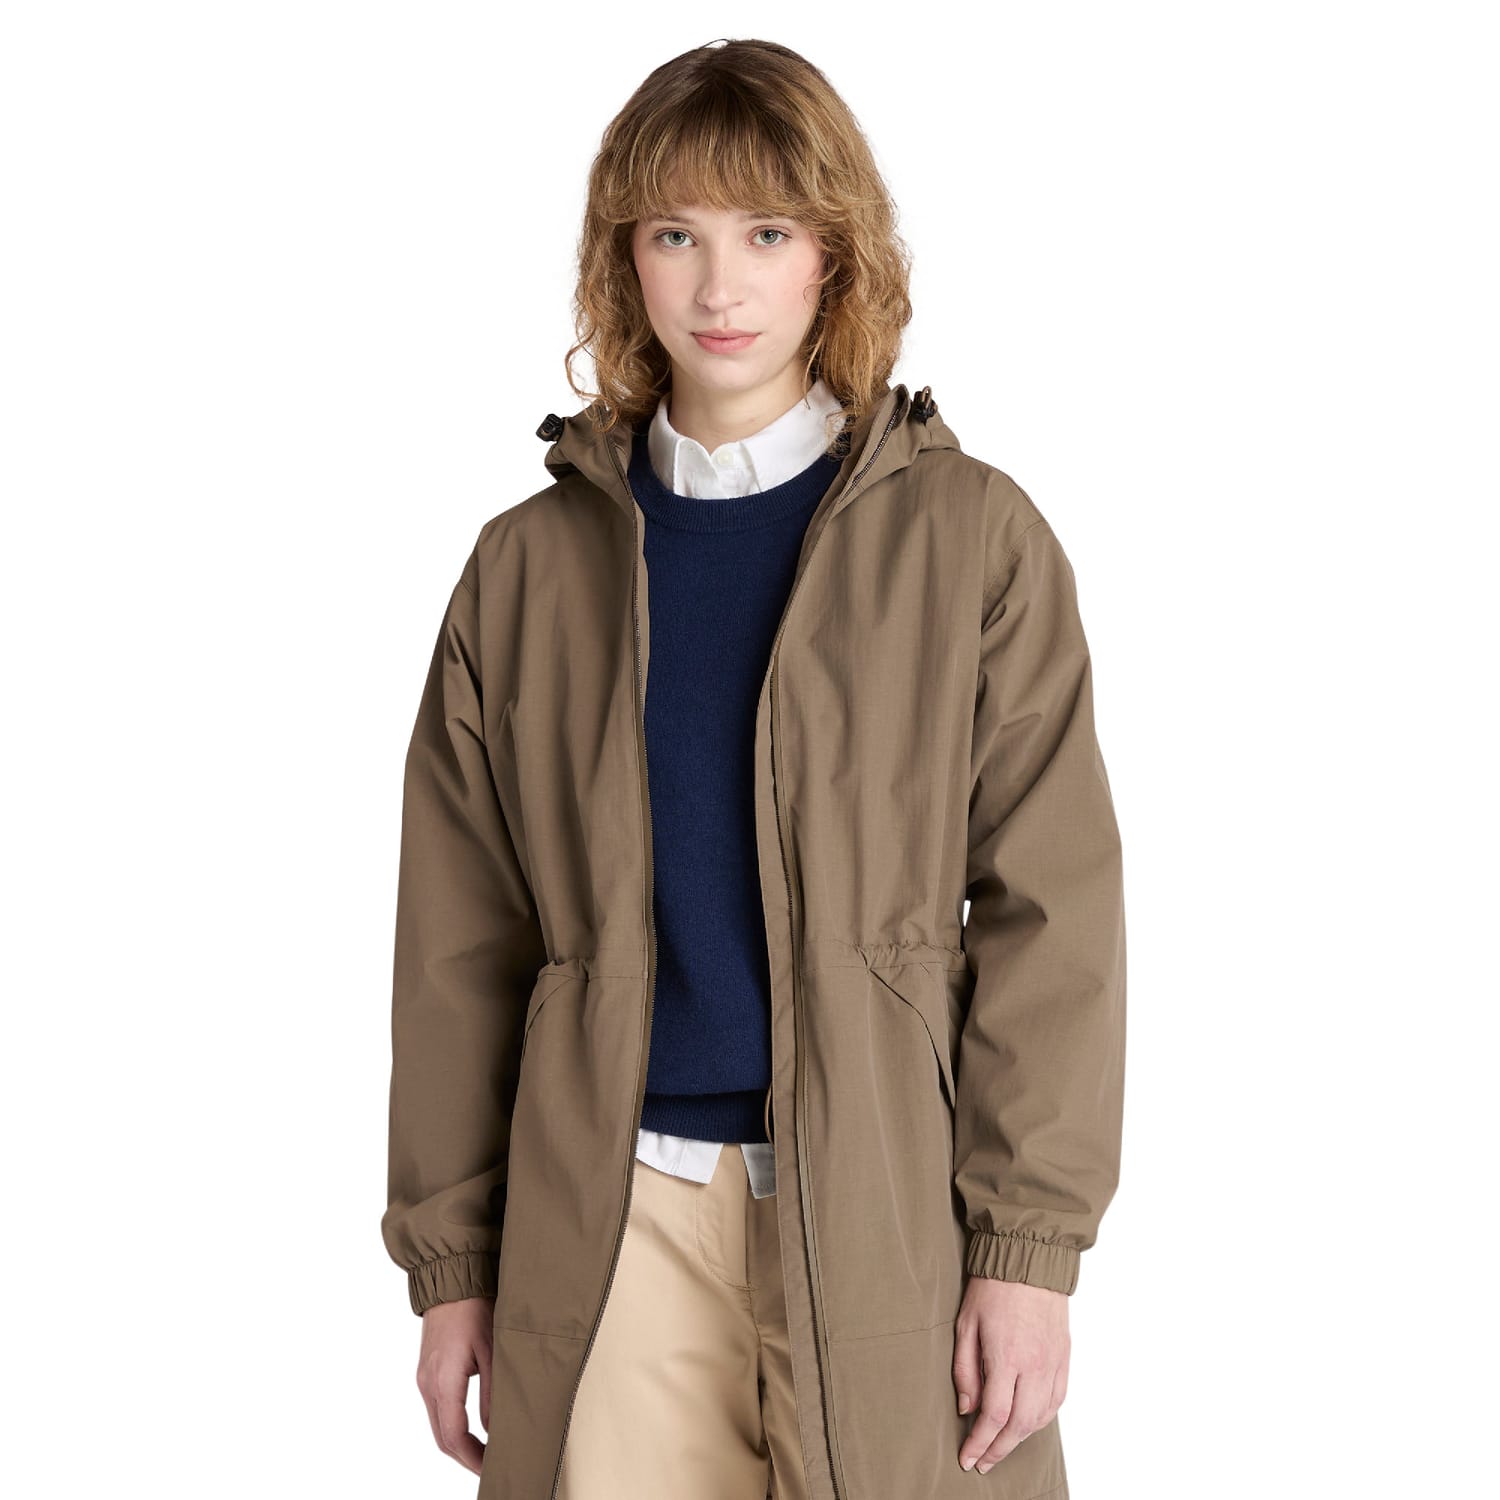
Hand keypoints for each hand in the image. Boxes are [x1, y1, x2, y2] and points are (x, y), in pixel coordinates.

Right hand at [417, 1296, 494, 1474]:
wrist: (450, 1279)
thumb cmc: (474, 1309)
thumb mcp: (492, 1351)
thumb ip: (492, 1394)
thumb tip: (496, 1430)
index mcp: (443, 1382)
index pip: (454, 1437)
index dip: (472, 1459)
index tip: (491, 1469)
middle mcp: (428, 1384)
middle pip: (442, 1438)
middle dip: (465, 1457)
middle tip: (490, 1467)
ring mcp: (424, 1378)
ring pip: (438, 1425)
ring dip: (458, 1443)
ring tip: (485, 1452)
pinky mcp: (427, 1370)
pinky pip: (437, 1408)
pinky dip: (452, 1425)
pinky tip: (472, 1427)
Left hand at [951, 1276, 1069, 1473]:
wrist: (1030, 1259)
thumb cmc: (993, 1288)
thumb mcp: (966, 1324)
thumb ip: (966, 1370)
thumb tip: (966, 1409)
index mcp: (1007, 1357)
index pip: (994, 1415)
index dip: (980, 1442)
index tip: (968, 1458)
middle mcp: (1035, 1366)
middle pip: (1019, 1425)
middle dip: (999, 1449)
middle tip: (982, 1462)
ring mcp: (1053, 1363)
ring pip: (1040, 1417)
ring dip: (1020, 1438)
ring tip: (1000, 1446)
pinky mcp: (1064, 1358)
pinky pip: (1056, 1400)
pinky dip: (1041, 1419)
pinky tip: (1027, 1423)